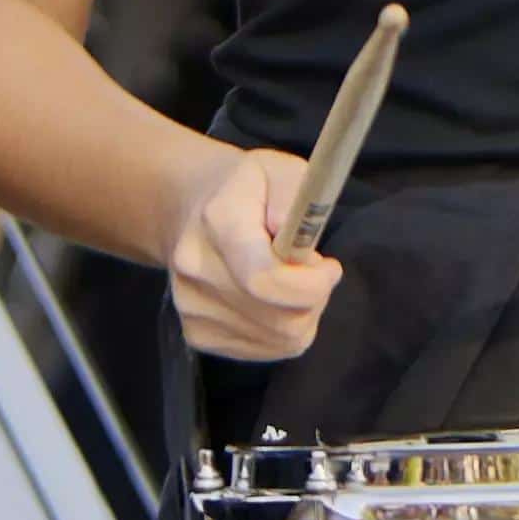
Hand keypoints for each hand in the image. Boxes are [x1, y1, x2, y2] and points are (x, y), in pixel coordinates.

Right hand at [159, 141, 340, 361]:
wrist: (190, 210)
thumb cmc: (248, 189)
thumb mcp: (281, 170)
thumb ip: (296, 199)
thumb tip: (298, 245)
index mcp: (218, 223)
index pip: (265, 280)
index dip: (312, 284)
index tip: (328, 266)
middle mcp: (196, 271)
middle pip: (281, 318)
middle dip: (314, 298)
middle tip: (313, 271)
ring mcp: (191, 308)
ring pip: (279, 339)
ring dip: (303, 315)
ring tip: (292, 282)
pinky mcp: (197, 334)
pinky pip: (265, 350)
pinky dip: (284, 331)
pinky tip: (274, 302)